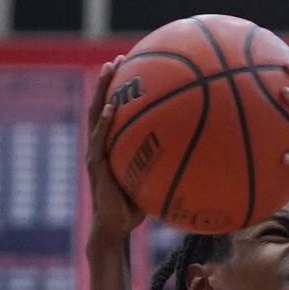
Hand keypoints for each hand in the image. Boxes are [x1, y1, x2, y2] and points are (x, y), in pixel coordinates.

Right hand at [86, 59, 144, 244]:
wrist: (113, 230)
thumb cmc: (132, 211)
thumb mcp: (150, 185)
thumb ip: (162, 169)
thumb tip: (193, 160)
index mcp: (111, 147)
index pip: (113, 113)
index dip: (119, 91)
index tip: (132, 69)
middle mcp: (100, 146)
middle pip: (102, 105)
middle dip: (109, 81)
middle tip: (120, 59)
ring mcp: (95, 154)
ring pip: (96, 114)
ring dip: (102, 90)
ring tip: (110, 69)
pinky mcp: (95, 166)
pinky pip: (99, 139)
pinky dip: (104, 122)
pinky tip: (111, 108)